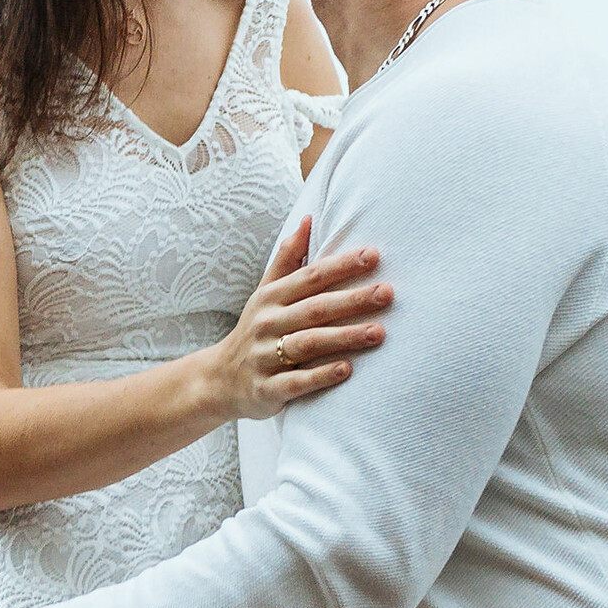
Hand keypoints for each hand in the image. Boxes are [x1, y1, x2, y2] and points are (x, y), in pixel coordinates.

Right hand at [208, 218, 390, 421]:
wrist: (219, 379)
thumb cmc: (255, 330)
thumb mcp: (265, 292)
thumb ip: (288, 258)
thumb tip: (309, 218)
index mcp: (271, 297)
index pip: (310, 277)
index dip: (341, 266)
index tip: (373, 256)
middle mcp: (268, 323)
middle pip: (315, 308)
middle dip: (353, 299)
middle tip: (387, 293)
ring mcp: (266, 356)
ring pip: (309, 343)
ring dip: (344, 337)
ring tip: (378, 332)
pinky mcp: (267, 388)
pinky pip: (297, 381)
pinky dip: (321, 375)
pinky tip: (348, 369)